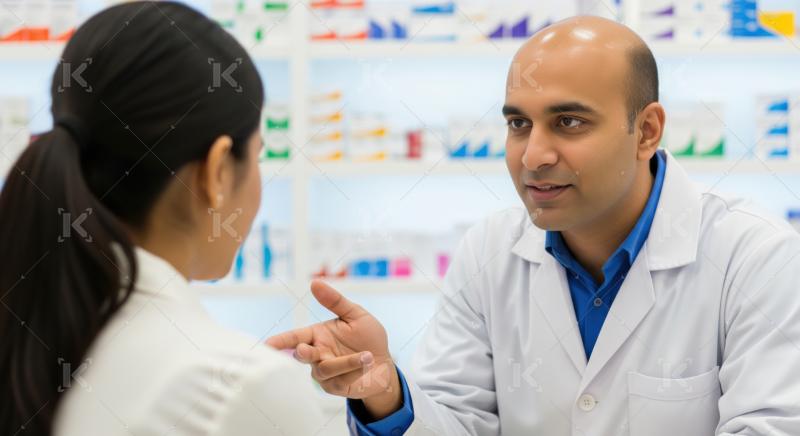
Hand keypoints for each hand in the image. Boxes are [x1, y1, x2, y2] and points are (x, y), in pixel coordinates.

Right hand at [266, 280, 402, 418]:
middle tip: (304, 350)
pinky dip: (355, 370)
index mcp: (317, 335)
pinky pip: (339, 380)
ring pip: (324, 369)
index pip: (294, 337)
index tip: (266, 345)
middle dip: (302, 352)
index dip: (279, 341)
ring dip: (345, 362)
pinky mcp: (335, 387)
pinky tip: (367, 362)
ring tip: (366, 355)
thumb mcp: (355, 315)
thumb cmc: (368, 338)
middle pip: (302, 355)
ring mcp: (324, 373)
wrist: (385, 364)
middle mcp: (317, 354)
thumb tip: (315, 282)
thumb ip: (335, 301)